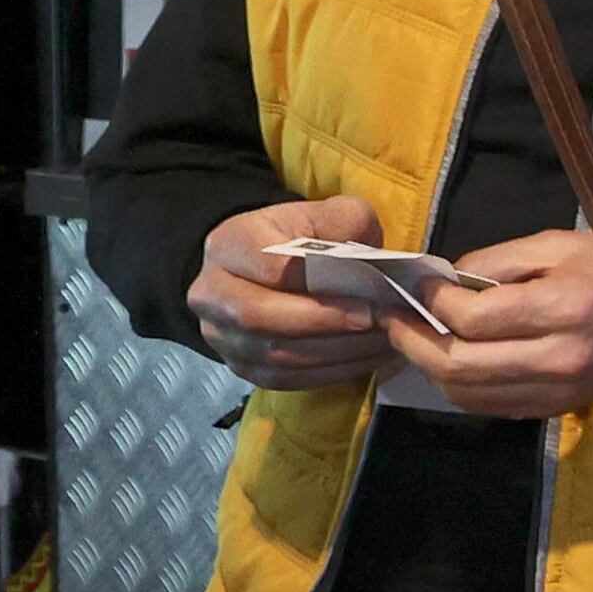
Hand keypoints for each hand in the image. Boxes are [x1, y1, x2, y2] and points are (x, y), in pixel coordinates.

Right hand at [187, 196, 393, 389]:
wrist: (267, 265)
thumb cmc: (300, 236)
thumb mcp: (325, 212)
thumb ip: (344, 221)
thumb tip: (364, 259)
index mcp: (230, 244)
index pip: (268, 267)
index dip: (317, 284)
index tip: (365, 294)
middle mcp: (211, 292)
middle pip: (260, 316)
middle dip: (324, 322)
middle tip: (375, 321)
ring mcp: (219, 335)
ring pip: (274, 355)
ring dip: (335, 353)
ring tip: (381, 341)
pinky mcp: (239, 365)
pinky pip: (282, 379)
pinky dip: (329, 373)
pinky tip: (364, 359)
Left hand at [419, 230, 592, 416]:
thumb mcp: (560, 244)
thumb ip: (499, 261)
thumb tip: (446, 283)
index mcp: (560, 308)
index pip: (472, 320)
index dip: (433, 303)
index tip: (419, 286)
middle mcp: (556, 358)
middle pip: (459, 366)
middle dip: (414, 343)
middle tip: (394, 320)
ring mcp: (556, 390)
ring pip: (468, 394)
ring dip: (431, 369)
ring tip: (415, 341)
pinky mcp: (557, 407)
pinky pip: (491, 406)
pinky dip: (461, 388)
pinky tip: (451, 363)